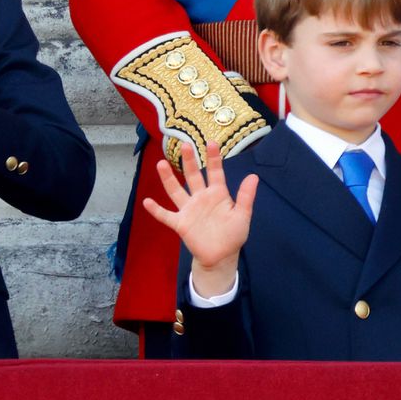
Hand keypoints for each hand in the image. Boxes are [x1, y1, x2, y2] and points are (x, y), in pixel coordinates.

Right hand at [143, 141, 257, 297]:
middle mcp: (201, 198)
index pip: (215, 172)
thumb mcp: (242, 215)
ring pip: (176, 191)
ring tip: (161, 164)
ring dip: (168, 179)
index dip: (213, 158)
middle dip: (189, 161)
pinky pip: (166, 216)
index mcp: (218, 194)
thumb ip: (246, 196)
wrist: (221, 256)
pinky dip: (156, 210)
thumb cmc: (233, 234)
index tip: (212, 143)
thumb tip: (253, 176)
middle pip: (193, 176)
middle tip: (185, 145)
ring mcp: (189, 210)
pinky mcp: (181, 224)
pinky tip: (147, 201)